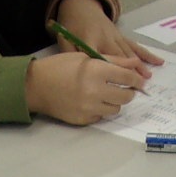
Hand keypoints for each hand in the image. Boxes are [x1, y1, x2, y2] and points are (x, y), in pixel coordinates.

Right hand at [26, 51, 148, 124]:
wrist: (36, 86)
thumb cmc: (60, 67)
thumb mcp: (85, 57)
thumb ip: (113, 61)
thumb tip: (135, 64)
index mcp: (96, 71)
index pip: (127, 77)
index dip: (137, 79)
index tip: (139, 81)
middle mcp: (94, 91)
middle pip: (126, 96)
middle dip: (129, 92)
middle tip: (124, 89)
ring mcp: (89, 108)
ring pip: (116, 109)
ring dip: (115, 102)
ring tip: (106, 94)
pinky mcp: (83, 119)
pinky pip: (101, 116)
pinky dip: (101, 109)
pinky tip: (92, 102)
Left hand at [54, 0, 161, 75]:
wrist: (81, 4)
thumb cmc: (71, 25)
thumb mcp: (65, 40)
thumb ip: (71, 56)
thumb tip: (78, 73)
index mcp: (89, 40)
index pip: (99, 57)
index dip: (107, 70)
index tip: (115, 84)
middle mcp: (106, 38)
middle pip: (119, 57)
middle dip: (129, 71)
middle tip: (138, 86)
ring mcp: (116, 36)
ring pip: (129, 53)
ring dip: (139, 65)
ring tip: (148, 78)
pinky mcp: (121, 36)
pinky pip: (135, 46)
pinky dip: (146, 54)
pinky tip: (158, 61)